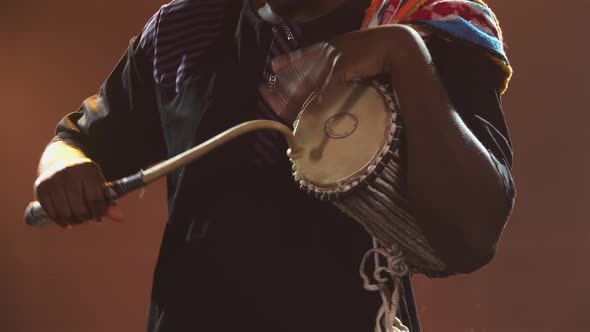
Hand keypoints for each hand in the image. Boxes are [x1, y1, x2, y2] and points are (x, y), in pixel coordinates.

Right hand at [34, 160, 123, 227]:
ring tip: (78, 220)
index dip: (98, 212)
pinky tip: (66, 223)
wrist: (60, 163)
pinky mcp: (41, 187)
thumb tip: (121, 218)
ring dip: (73, 221)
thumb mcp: (97, 185)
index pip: (95, 197)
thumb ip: (108, 201)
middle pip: (79, 207)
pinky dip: (60, 221)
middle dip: (85, 218)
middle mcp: (69, 172)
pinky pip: (50, 212)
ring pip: (65, 211)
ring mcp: (53, 179)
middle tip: (86, 219)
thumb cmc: (84, 179)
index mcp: (87, 169)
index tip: (98, 218)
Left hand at [259, 25, 419, 122]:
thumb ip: (339, 59)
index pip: (301, 55)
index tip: (273, 69)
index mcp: (328, 45)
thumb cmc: (376, 49)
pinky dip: (317, 102)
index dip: (286, 62)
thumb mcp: (352, 50)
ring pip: (308, 83)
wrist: (394, 44)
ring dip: (295, 100)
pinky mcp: (344, 67)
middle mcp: (326, 51)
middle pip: (299, 72)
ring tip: (283, 112)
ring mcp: (333, 59)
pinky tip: (309, 112)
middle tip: (268, 98)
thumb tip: (332, 72)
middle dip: (283, 88)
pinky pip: (326, 88)